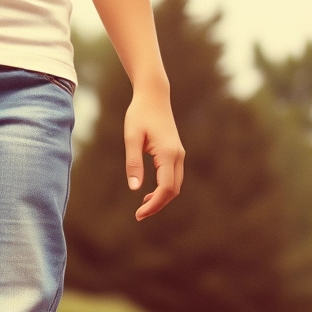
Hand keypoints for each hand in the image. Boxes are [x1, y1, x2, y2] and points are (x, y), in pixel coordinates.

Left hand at [123, 85, 184, 220]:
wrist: (153, 96)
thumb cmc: (139, 114)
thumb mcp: (131, 138)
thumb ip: (133, 163)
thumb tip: (135, 188)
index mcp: (168, 153)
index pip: (165, 187)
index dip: (154, 204)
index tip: (139, 214)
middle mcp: (178, 155)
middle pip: (173, 190)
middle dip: (158, 205)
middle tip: (139, 215)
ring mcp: (179, 154)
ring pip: (175, 185)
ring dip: (162, 198)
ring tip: (143, 208)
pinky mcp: (176, 153)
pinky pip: (173, 177)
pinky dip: (164, 189)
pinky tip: (149, 194)